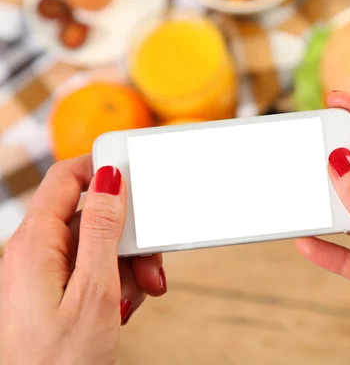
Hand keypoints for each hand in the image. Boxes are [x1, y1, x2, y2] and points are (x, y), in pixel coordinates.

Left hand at [0, 155, 166, 364]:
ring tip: (138, 294)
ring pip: (97, 247)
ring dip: (127, 266)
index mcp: (35, 245)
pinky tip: (124, 305)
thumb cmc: (60, 361)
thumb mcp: (94, 291)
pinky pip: (91, 270)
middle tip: (149, 263)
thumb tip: (109, 179)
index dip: (100, 169)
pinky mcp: (55, 292)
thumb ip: (102, 231)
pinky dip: (116, 282)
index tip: (135, 174)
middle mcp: (35, 254)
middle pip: (90, 218)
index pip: (65, 180)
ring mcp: (44, 274)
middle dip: (127, 237)